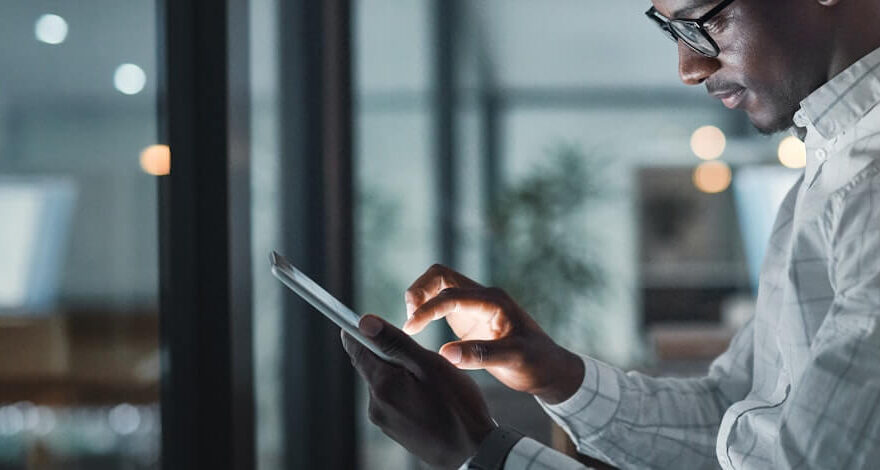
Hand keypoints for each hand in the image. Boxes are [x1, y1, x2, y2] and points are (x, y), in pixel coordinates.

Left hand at [341, 315, 495, 468]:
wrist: (475, 451)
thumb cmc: (458, 407)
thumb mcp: (430, 365)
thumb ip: (395, 342)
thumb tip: (365, 322)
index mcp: (382, 386)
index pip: (356, 348)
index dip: (361, 331)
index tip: (373, 323)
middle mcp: (376, 405)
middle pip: (373, 365)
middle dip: (393, 355)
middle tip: (425, 361)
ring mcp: (385, 421)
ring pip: (386, 383)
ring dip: (403, 375)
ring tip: (434, 384)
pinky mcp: (395, 430)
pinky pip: (395, 401)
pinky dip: (409, 393)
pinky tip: (432, 400)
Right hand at [402, 264, 583, 403]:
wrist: (549, 369)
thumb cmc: (537, 363)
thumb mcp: (513, 360)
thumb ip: (480, 355)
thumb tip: (445, 353)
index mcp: (493, 301)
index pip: (451, 295)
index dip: (428, 309)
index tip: (411, 328)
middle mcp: (482, 296)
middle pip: (440, 275)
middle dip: (419, 291)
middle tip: (409, 320)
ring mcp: (475, 305)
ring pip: (439, 285)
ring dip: (420, 297)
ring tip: (412, 323)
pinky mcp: (469, 317)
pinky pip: (441, 302)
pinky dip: (426, 308)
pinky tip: (419, 328)